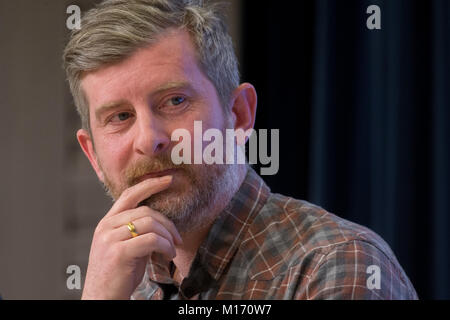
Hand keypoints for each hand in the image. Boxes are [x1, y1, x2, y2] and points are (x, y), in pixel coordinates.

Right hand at [81, 175, 182, 299]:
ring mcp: (110, 239)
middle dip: (167, 223)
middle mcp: (106, 227)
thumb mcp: (125, 247)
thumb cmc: (117, 276)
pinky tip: (168, 255)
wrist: (101, 300)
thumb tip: (161, 223)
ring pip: (150, 224)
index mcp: (106, 223)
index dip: (150, 184)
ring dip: (168, 237)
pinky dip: (165, 246)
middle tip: (178, 238)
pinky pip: (152, 240)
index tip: (168, 179)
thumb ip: (136, 231)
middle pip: (146, 211)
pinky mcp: (119, 252)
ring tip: (172, 250)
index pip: (129, 194)